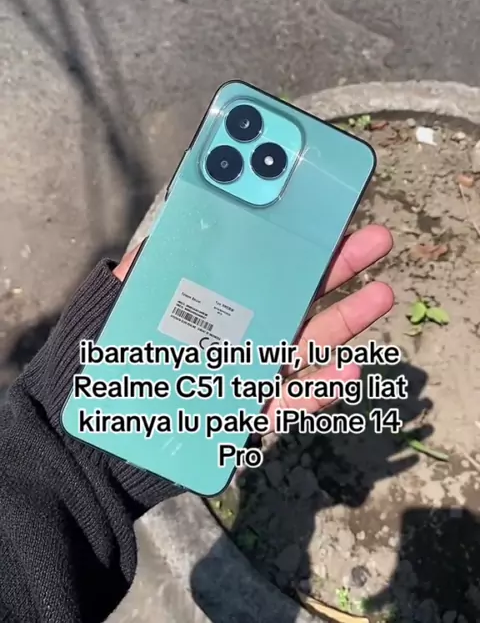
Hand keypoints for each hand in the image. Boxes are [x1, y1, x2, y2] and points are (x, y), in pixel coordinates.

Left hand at [114, 225, 393, 430]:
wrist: (93, 433)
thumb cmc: (109, 362)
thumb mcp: (122, 304)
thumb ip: (146, 266)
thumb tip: (176, 221)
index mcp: (220, 301)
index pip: (267, 264)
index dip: (299, 239)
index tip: (328, 212)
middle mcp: (244, 333)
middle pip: (300, 296)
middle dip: (340, 267)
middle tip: (377, 238)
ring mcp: (252, 376)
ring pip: (308, 346)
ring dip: (347, 322)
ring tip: (382, 293)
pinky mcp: (249, 418)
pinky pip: (290, 405)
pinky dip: (321, 390)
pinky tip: (350, 370)